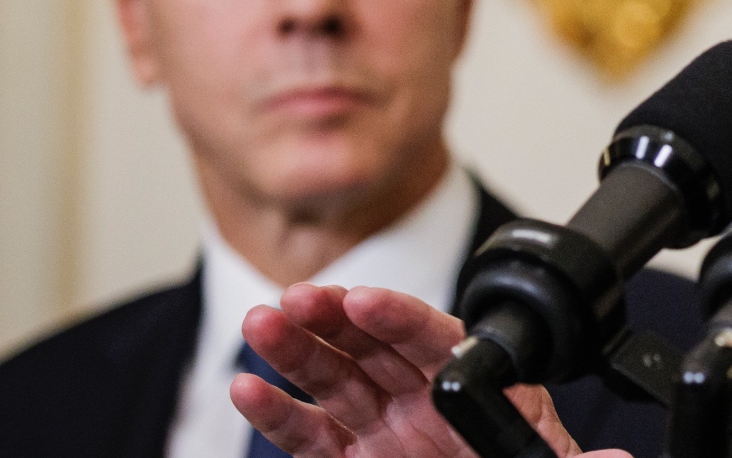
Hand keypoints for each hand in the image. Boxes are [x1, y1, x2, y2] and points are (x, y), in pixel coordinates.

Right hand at [230, 282, 625, 457]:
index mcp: (482, 388)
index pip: (438, 338)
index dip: (400, 315)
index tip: (367, 298)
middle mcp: (427, 398)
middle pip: (376, 345)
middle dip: (334, 318)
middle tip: (297, 297)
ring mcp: (386, 428)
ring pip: (336, 379)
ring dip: (296, 350)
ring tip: (262, 321)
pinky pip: (310, 434)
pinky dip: (278, 412)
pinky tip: (249, 386)